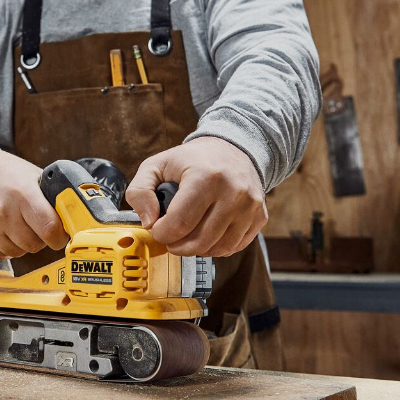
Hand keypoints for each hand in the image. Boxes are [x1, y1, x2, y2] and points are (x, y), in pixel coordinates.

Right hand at [0, 145, 68, 258]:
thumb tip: (72, 215)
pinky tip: (3, 229)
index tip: (60, 234)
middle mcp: (3, 212)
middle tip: (35, 225)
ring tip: (16, 223)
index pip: (50, 230)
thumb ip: (51, 196)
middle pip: (34, 245)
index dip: (59, 236)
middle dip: (40, 238)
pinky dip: (5, 246)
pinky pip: (0, 254)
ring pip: (18, 252)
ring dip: (22, 243)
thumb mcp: (31, 175)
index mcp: (22, 194)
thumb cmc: (0, 170)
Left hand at [126, 137, 266, 256]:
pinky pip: (234, 247)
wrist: (234, 149)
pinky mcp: (259, 217)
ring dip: (196, 249)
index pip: (179, 223)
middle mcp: (233, 192)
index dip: (161, 233)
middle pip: (199, 241)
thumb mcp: (157, 165)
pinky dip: (216, 248)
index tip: (157, 228)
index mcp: (205, 177)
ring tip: (186, 237)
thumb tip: (148, 222)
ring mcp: (250, 206)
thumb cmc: (193, 159)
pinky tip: (206, 235)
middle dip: (177, 246)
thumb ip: (140, 191)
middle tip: (170, 237)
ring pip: (217, 248)